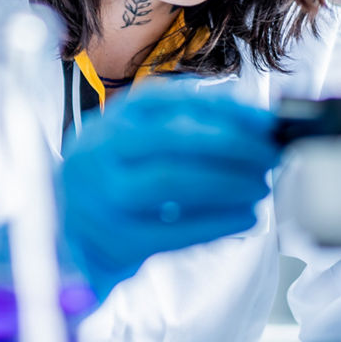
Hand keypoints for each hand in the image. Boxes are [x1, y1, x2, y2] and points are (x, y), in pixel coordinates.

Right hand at [58, 85, 279, 301]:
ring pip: (170, 181)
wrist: (68, 241)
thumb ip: (188, 128)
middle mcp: (100, 150)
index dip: (225, 108)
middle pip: (172, 139)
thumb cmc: (120, 185)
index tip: (267, 120)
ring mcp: (101, 196)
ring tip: (261, 185)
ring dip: (227, 182)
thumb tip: (255, 121)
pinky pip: (172, 231)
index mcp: (114, 119)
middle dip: (232, 145)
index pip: (171, 100)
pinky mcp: (113, 240)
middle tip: (272, 154)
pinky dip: (216, 223)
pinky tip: (246, 217)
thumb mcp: (141, 145)